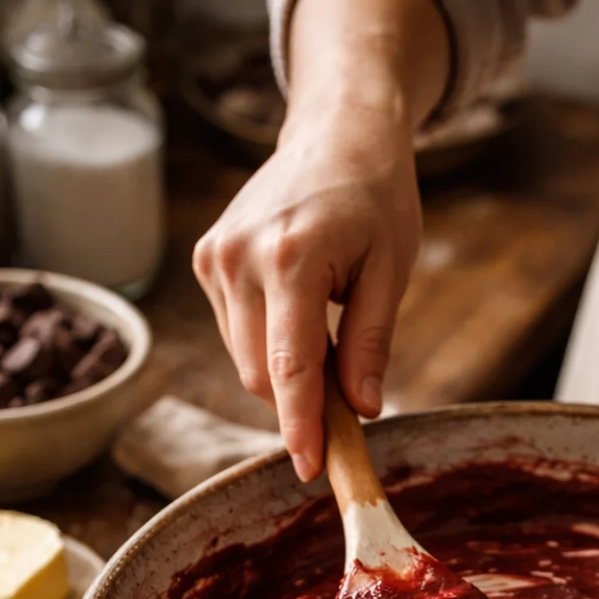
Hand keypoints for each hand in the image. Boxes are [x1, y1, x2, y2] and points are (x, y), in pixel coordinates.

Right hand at [193, 97, 419, 479]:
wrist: (337, 130)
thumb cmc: (376, 196)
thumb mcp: (392, 270)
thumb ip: (372, 343)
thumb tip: (363, 410)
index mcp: (291, 257)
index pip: (289, 367)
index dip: (301, 426)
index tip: (312, 468)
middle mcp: (239, 257)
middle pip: (260, 374)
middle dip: (300, 401)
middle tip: (349, 400)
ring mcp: (215, 257)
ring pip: (246, 359)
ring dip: (286, 371)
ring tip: (330, 330)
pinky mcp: (207, 259)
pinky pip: (236, 332)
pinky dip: (269, 343)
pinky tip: (300, 311)